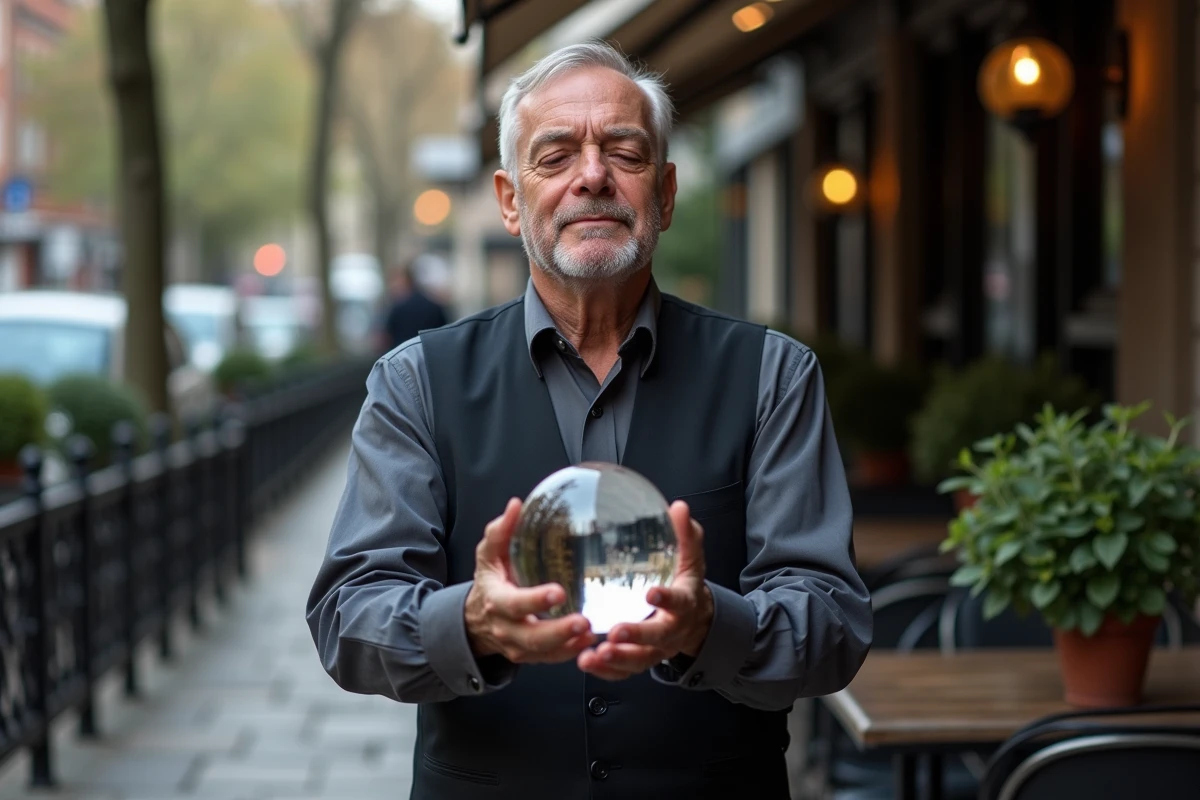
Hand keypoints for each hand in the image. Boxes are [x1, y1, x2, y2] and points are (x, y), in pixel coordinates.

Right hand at [464, 498, 595, 663]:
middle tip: (582, 621)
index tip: (558, 592)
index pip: (514, 604)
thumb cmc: (491, 580)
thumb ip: (500, 532)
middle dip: (557, 631)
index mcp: (497, 600)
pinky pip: (551, 659)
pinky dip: (570, 652)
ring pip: (543, 652)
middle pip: (531, 637)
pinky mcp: (531, 655)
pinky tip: (589, 640)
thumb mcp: (488, 555)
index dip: (535, 600)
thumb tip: (516, 505)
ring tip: (591, 632)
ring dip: (568, 645)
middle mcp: (507, 627)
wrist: (477, 619)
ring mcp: (518, 645)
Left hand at [577, 500, 713, 680]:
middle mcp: (671, 630)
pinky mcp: (641, 658)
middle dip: (635, 636)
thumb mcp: (690, 557)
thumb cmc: (685, 583)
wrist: (695, 620)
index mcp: (684, 603)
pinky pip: (625, 671)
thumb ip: (685, 535)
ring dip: (617, 660)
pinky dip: (607, 671)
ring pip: (639, 660)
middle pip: (657, 637)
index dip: (666, 599)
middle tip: (614, 633)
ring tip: (593, 656)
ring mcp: (656, 648)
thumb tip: (678, 507)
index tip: (650, 593)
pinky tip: (587, 662)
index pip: (678, 601)